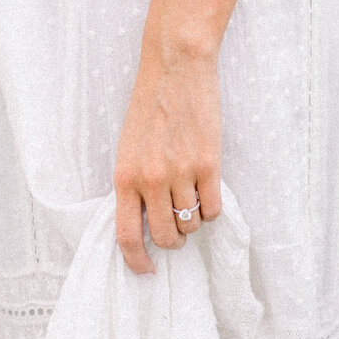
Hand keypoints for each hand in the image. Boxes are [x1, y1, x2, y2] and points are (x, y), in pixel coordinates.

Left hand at [114, 17, 222, 274]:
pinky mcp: (208, 164)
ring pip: (191, 224)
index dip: (136, 260)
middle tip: (177, 230)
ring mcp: (180, 173)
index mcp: (124, 177)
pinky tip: (208, 192)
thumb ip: (134, 184)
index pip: (125, 235)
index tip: (146, 270)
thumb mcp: (128, 148)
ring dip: (194, 222)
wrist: (175, 69)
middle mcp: (150, 180)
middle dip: (173, 241)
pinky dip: (212, 209)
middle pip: (164, 236)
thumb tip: (144, 221)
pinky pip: (213, 209)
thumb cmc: (150, 107)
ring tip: (192, 200)